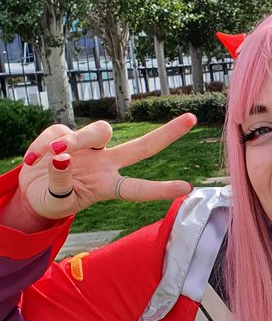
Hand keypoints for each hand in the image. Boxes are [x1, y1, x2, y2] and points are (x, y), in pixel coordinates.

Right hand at [17, 116, 195, 220]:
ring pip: (100, 132)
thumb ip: (60, 182)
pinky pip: (60, 133)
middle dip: (167, 134)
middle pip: (142, 147)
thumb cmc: (50, 200)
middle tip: (192, 119)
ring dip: (78, 139)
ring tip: (53, 154)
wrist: (29, 190)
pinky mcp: (67, 133)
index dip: (160, 189)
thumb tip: (63, 157)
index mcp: (106, 186)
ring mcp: (89, 147)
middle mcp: (104, 164)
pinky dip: (45, 145)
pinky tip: (34, 159)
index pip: (137, 188)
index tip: (187, 188)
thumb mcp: (55, 201)